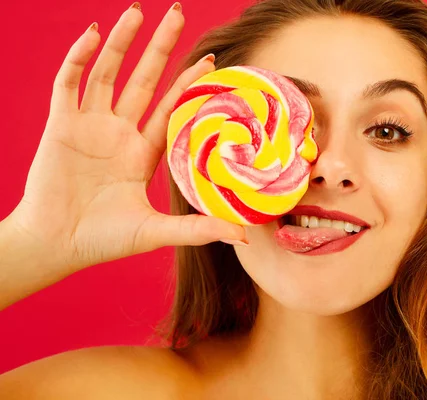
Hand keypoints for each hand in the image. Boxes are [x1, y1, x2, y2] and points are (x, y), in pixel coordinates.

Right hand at [9, 3, 246, 272]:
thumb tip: (245, 238)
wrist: (56, 246)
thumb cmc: (104, 240)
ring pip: (107, 73)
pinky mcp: (61, 125)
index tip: (211, 60)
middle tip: (178, 14)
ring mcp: (89, 126)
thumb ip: (199, 230)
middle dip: (161, 48)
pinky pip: (68, 84)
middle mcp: (119, 133)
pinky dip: (79, 58)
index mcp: (143, 153)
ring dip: (121, 42)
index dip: (189, 84)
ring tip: (138, 11)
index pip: (171, 108)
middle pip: (144, 80)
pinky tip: (93, 34)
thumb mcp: (157, 232)